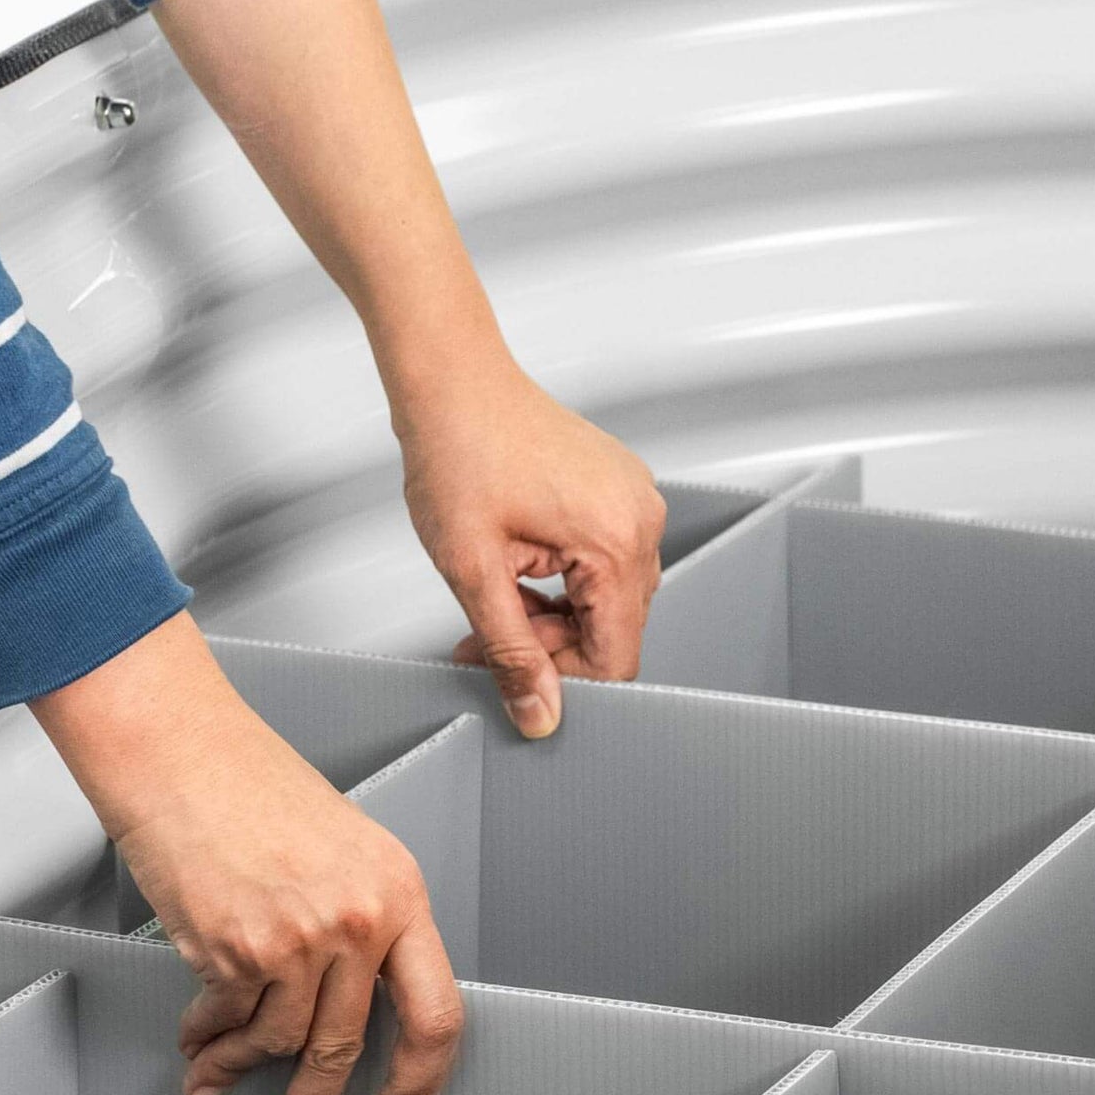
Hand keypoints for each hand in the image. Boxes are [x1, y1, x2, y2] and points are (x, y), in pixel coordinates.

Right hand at [32, 616, 463, 1094]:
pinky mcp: (234, 945)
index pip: (437, 1015)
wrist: (181, 751)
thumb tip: (358, 1006)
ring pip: (279, 1041)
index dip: (422, 1085)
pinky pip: (228, 1017)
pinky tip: (196, 1046)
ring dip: (240, 1071)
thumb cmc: (255, 788)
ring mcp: (298, 936)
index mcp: (402, 895)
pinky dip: (208, 1039)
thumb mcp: (347, 854)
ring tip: (214, 1083)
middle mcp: (359, 920)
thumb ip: (365, 927)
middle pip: (348, 1047)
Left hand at [401, 356, 666, 736]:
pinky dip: (564, 580)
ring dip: (555, 615)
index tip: (514, 672)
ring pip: (608, 600)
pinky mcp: (620, 492)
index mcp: (617, 543)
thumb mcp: (474, 571)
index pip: (616, 658)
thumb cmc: (458, 450)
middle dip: (553, 645)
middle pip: (616, 631)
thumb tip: (540, 714)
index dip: (563, 680)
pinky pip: (606, 562)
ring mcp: (635, 502)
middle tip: (489, 634)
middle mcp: (641, 521)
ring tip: (499, 592)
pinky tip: (520, 566)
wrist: (452, 380)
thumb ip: (511, 653)